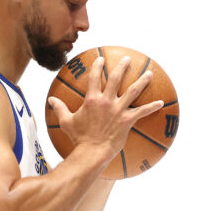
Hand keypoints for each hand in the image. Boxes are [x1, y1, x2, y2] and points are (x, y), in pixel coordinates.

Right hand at [47, 56, 163, 158]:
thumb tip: (50, 100)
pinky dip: (152, 107)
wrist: (92, 152)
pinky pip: (143, 112)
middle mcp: (106, 101)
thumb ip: (59, 108)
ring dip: (142, 81)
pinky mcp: (127, 120)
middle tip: (127, 59)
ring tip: (149, 73)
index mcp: (92, 99)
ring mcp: (118, 110)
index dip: (97, 66)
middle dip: (122, 67)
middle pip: (116, 79)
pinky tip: (161, 103)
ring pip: (133, 91)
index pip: (94, 77)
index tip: (101, 58)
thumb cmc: (79, 138)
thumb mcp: (66, 122)